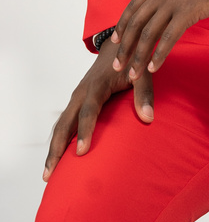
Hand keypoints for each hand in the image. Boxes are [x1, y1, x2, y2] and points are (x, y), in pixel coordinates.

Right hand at [43, 39, 152, 180]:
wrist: (116, 46)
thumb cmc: (131, 60)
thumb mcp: (142, 72)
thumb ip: (145, 93)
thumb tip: (149, 118)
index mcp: (97, 86)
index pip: (89, 111)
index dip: (85, 131)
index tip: (81, 152)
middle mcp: (82, 93)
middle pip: (65, 123)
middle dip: (57, 149)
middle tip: (51, 175)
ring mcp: (76, 98)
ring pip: (60, 125)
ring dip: (53, 149)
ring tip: (47, 175)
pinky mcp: (76, 102)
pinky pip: (63, 123)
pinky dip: (58, 141)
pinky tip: (56, 159)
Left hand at [111, 0, 208, 82]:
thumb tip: (170, 3)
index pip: (133, 6)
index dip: (123, 25)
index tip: (116, 41)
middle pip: (136, 23)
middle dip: (125, 47)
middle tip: (117, 66)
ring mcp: (174, 0)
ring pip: (149, 33)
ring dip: (139, 57)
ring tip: (133, 75)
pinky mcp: (189, 10)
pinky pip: (169, 37)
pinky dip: (159, 55)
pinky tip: (154, 68)